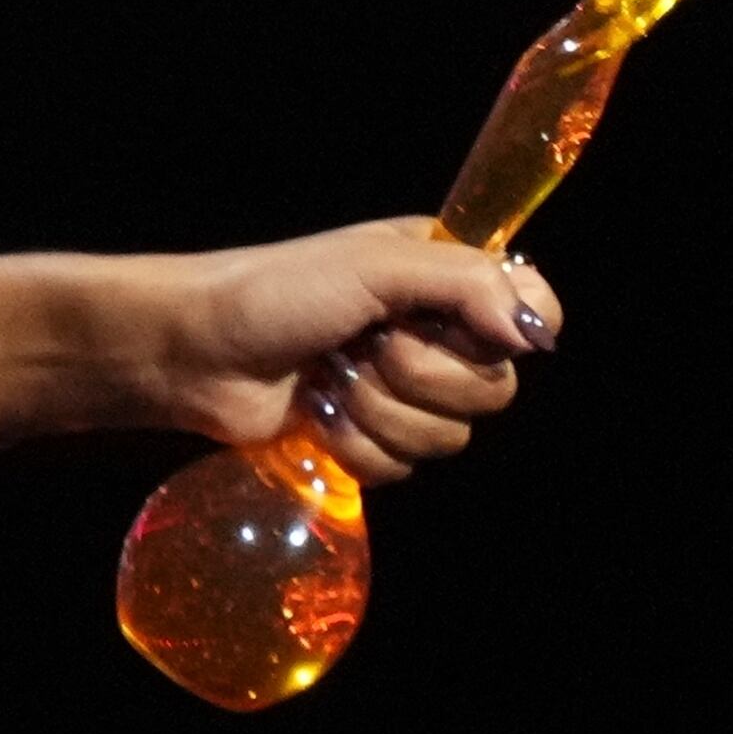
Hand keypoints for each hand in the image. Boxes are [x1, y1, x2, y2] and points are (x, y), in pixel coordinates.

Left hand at [151, 219, 566, 482]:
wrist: (196, 351)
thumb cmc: (277, 291)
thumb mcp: (373, 265)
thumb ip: (464, 283)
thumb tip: (535, 332)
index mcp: (443, 276)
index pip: (536, 309)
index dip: (516, 331)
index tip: (478, 332)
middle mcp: (434, 333)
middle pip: (495, 389)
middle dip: (422, 375)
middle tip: (366, 345)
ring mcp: (402, 391)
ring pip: (449, 438)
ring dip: (378, 410)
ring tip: (329, 375)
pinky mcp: (368, 440)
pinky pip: (401, 468)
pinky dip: (353, 444)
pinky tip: (315, 412)